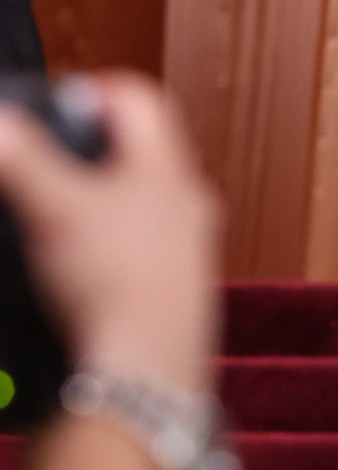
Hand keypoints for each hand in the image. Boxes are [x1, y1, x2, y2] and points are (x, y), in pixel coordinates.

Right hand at [0, 76, 220, 398]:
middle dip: (90, 153)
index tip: (54, 106)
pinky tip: (74, 274)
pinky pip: (139, 255)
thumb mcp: (55, 209)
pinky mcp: (176, 295)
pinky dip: (105, 252)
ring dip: (98, 205)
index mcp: (169, 170)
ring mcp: (188, 252)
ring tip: (53, 220)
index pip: (139, 100)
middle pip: (141, 154)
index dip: (92, 92)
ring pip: (140, 207)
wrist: (145, 377)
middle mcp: (188, 205)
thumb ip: (23, 160)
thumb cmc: (114, 284)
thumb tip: (1, 122)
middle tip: (46, 162)